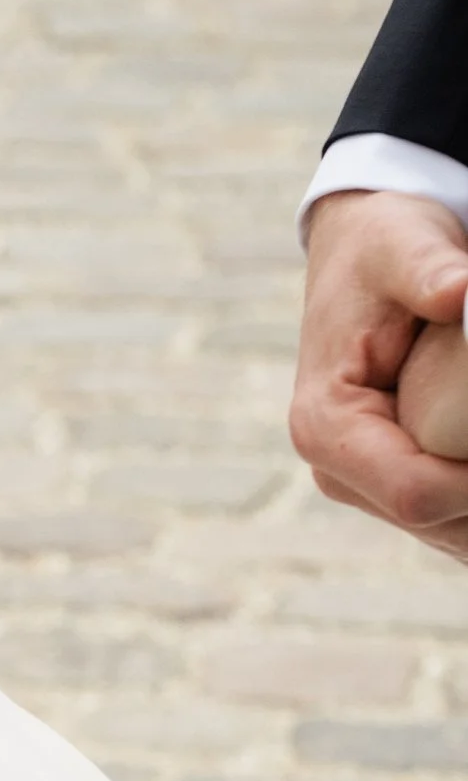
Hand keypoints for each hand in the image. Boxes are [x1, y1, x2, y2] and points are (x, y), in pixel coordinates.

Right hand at [289, 191, 467, 556]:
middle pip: (442, 521)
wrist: (366, 256)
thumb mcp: (403, 247)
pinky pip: (456, 522)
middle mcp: (340, 472)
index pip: (416, 493)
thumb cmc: (384, 248)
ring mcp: (368, 488)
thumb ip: (430, 271)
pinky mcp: (397, 489)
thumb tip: (460, 292)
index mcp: (327, 427)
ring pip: (454, 534)